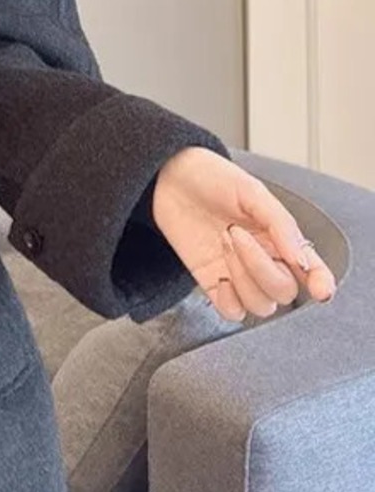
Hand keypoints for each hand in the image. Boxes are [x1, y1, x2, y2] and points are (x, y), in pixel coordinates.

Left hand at [152, 147, 337, 321]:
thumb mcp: (252, 192)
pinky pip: (232, 313)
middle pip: (284, 292)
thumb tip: (301, 260)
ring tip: (223, 240)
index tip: (320, 289)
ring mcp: (240, 275)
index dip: (321, 283)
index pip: (313, 270)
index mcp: (282, 238)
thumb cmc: (213, 179)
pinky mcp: (214, 285)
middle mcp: (266, 261)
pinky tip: (219, 275)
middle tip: (235, 232)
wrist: (170, 178)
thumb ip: (280, 224)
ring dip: (242, 276)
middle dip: (261, 267)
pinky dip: (228, 301)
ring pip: (260, 305)